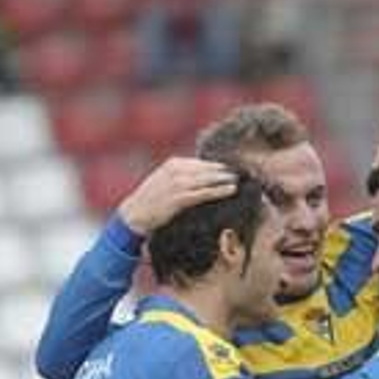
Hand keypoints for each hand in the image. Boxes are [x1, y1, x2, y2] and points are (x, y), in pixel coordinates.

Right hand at [116, 158, 239, 235]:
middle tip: (245, 172)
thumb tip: (203, 180)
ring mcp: (177, 183)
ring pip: (208, 178)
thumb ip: (183, 178)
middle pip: (208, 168)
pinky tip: (232, 190)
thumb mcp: (165, 183)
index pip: (202, 163)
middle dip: (226, 170)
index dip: (219, 166)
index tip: (235, 169)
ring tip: (242, 180)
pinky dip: (219, 190)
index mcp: (173, 164)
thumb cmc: (151, 202)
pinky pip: (203, 192)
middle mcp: (176, 170)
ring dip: (227, 178)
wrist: (134, 215)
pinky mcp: (179, 198)